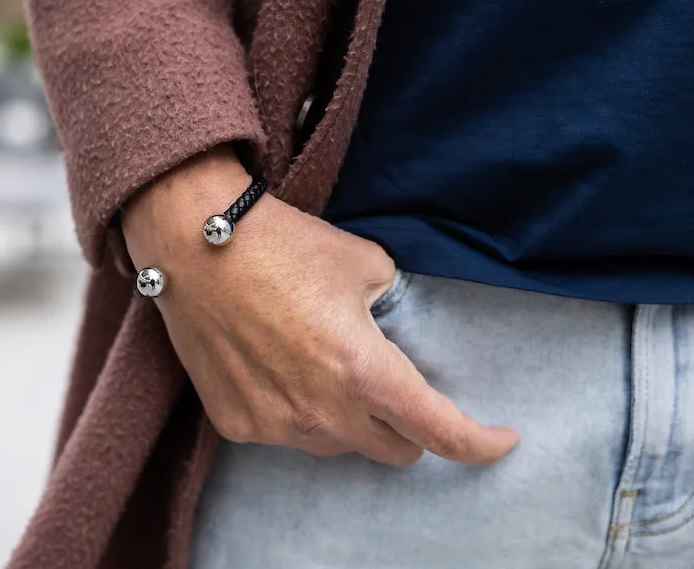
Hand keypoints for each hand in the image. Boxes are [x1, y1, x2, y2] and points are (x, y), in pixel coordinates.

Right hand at [122, 147, 518, 464]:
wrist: (194, 244)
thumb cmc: (280, 244)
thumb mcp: (363, 262)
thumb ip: (392, 303)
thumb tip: (395, 322)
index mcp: (364, 370)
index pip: (440, 432)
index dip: (479, 443)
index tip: (499, 440)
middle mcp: (322, 412)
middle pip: (393, 450)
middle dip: (407, 425)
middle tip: (395, 384)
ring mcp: (276, 424)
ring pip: (338, 444)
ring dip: (348, 418)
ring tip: (320, 363)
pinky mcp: (237, 423)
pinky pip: (287, 434)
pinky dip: (295, 411)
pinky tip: (277, 366)